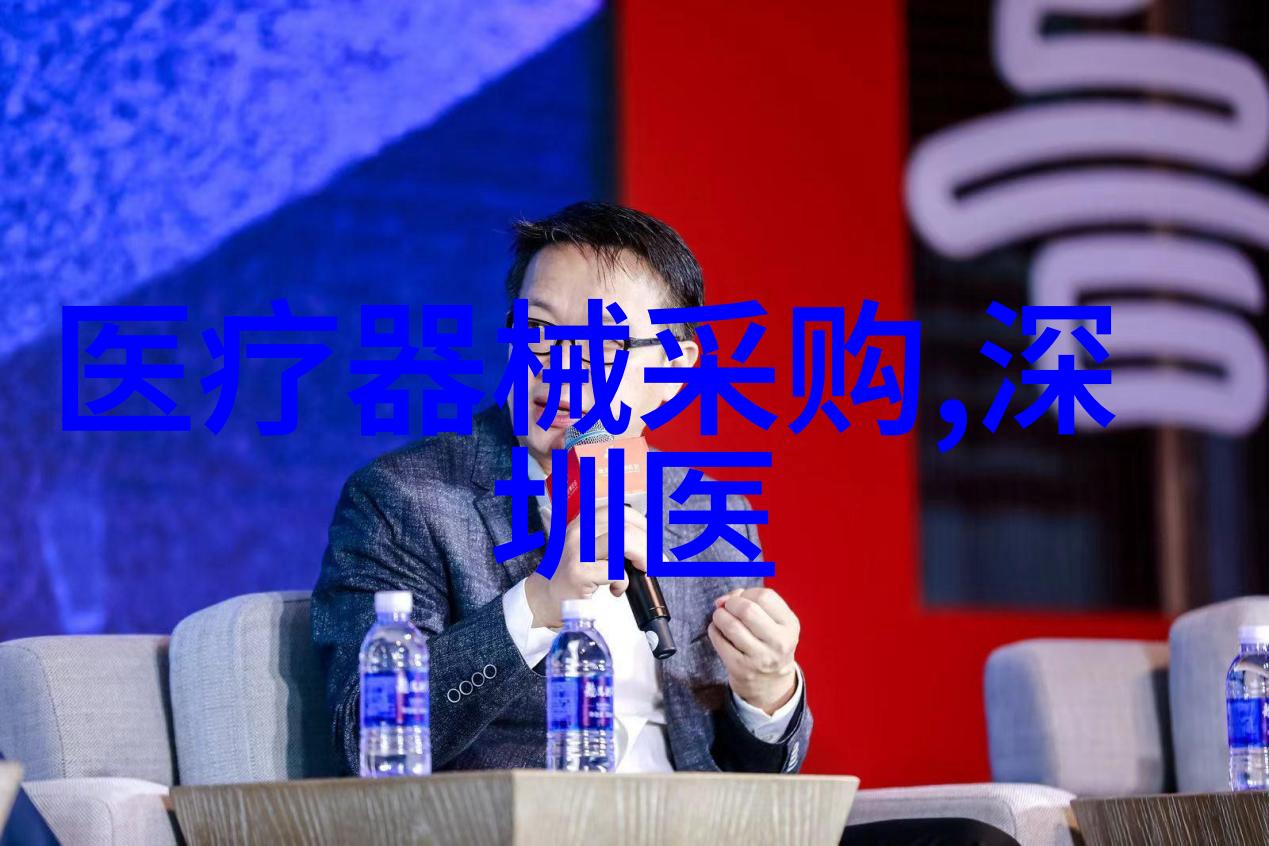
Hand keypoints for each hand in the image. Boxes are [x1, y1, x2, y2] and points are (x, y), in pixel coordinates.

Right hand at [524, 505, 648, 627]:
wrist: (547, 596)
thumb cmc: (574, 573)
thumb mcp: (590, 546)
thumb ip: (613, 538)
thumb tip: (648, 542)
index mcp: (584, 520)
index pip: (621, 512)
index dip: (643, 525)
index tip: (653, 541)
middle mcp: (579, 530)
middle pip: (626, 527)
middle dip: (649, 545)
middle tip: (656, 562)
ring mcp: (577, 550)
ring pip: (623, 542)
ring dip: (642, 558)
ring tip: (643, 570)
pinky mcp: (579, 572)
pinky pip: (615, 571)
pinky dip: (623, 583)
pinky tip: (616, 589)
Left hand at [708, 586, 799, 714]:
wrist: (771, 683)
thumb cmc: (769, 642)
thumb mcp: (774, 621)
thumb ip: (751, 601)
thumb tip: (722, 600)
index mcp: (790, 625)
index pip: (764, 596)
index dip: (747, 593)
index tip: (742, 599)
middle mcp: (779, 642)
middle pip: (747, 609)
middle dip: (731, 603)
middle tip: (727, 607)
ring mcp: (760, 658)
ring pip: (731, 625)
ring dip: (719, 616)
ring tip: (720, 617)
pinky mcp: (740, 668)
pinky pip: (719, 640)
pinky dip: (714, 630)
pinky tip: (718, 631)